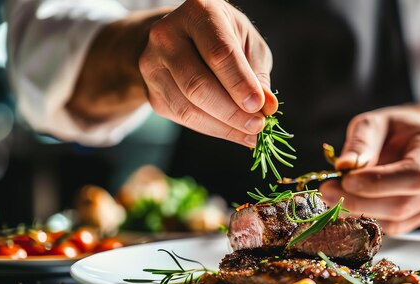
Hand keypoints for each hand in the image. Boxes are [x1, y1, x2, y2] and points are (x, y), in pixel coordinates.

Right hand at [139, 0, 277, 146]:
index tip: (259, 106)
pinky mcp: (152, 92)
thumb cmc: (224, 38)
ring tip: (250, 134)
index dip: (239, 83)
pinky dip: (212, 129)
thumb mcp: (248, 44)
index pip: (219, 53)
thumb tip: (267, 107)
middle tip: (257, 126)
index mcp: (198, 13)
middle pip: (197, 84)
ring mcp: (152, 64)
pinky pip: (183, 118)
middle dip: (232, 112)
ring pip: (188, 107)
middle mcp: (167, 35)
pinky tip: (233, 131)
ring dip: (223, 126)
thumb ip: (257, 74)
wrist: (184, 39)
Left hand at [319, 107, 419, 234]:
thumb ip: (361, 141)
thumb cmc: (396, 130)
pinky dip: (366, 220)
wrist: (416, 142)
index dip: (379, 183)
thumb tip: (344, 165)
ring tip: (332, 197)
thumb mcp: (376, 123)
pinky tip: (346, 207)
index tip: (346, 180)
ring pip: (396, 221)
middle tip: (327, 192)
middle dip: (361, 202)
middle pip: (403, 204)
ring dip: (359, 213)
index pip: (415, 175)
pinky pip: (393, 228)